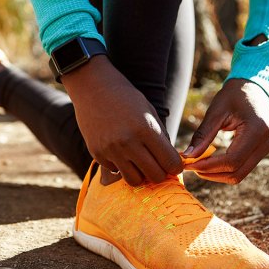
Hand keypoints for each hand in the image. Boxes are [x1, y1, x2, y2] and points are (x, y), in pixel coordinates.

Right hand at [62, 55, 181, 184]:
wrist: (92, 88)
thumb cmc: (126, 98)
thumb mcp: (149, 112)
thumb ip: (161, 138)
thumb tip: (171, 164)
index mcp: (146, 129)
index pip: (170, 162)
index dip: (175, 166)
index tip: (172, 164)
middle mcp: (128, 142)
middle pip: (155, 176)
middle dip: (160, 173)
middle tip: (157, 165)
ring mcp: (111, 150)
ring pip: (135, 180)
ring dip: (140, 174)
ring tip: (140, 163)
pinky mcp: (97, 154)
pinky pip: (116, 171)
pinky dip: (121, 166)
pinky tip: (120, 152)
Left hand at [183, 79, 268, 183]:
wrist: (253, 87)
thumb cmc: (233, 95)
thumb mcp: (215, 112)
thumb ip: (202, 135)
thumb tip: (188, 156)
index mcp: (257, 130)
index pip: (232, 161)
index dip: (209, 166)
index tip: (189, 164)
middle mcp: (267, 142)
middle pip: (237, 173)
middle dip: (211, 173)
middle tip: (190, 166)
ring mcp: (268, 147)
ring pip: (240, 174)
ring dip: (217, 174)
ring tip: (197, 164)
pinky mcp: (263, 150)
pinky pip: (243, 167)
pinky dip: (224, 168)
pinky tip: (209, 161)